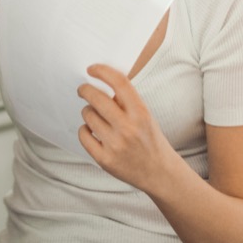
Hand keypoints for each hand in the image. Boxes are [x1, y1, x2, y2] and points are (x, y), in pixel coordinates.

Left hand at [76, 65, 176, 190]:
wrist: (159, 173)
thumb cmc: (151, 140)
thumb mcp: (146, 117)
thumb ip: (127, 102)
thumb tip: (101, 84)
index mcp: (141, 113)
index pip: (119, 83)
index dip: (103, 71)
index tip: (92, 69)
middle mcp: (128, 128)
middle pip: (97, 98)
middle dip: (85, 90)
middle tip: (83, 89)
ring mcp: (115, 145)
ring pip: (88, 116)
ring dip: (88, 112)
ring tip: (95, 116)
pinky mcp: (105, 160)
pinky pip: (83, 135)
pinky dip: (85, 130)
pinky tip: (91, 131)